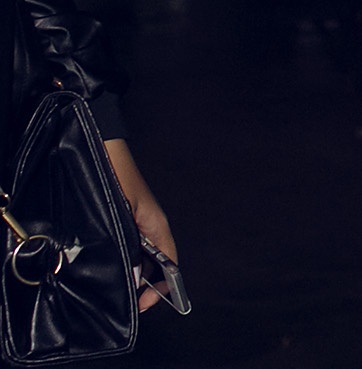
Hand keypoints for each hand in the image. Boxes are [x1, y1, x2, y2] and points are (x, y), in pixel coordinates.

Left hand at [102, 139, 176, 312]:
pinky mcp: (120, 217)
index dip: (162, 286)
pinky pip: (124, 244)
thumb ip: (128, 247)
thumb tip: (131, 277)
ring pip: (136, 254)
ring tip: (110, 285)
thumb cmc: (115, 175)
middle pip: (153, 262)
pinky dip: (118, 258)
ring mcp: (134, 221)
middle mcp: (148, 225)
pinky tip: (103, 262)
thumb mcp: (120, 215)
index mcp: (156, 224)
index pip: (170, 262)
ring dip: (128, 270)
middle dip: (141, 283)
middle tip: (123, 300)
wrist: (101, 148)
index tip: (145, 303)